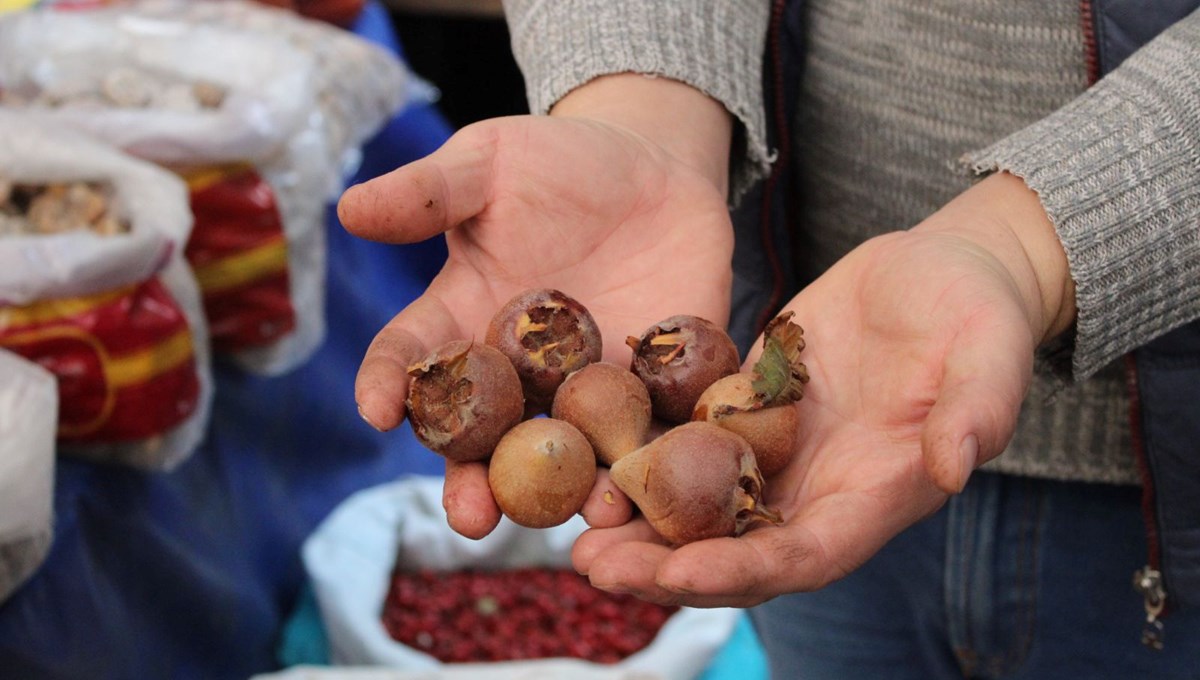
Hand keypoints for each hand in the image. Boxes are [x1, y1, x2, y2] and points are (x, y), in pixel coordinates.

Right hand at [338, 76, 735, 538]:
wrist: (653, 166)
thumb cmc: (555, 163)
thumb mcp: (488, 163)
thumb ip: (428, 193)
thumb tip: (349, 207)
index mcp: (463, 322)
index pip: (416, 361)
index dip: (392, 384)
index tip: (376, 409)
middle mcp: (518, 373)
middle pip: (487, 440)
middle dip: (476, 481)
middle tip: (472, 517)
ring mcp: (587, 387)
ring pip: (571, 452)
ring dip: (575, 490)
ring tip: (584, 512)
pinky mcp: (658, 386)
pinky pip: (654, 428)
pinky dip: (655, 455)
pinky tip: (658, 479)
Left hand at [572, 172, 1075, 606]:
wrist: (940, 273)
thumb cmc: (978, 313)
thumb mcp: (991, 352)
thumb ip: (977, 411)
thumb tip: (954, 467)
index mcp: (873, 496)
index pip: (804, 555)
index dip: (743, 570)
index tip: (679, 573)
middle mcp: (814, 491)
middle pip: (734, 551)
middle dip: (664, 568)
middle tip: (593, 569)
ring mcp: (773, 453)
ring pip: (698, 510)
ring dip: (639, 531)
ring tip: (577, 536)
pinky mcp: (741, 408)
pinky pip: (686, 446)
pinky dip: (640, 463)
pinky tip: (589, 461)